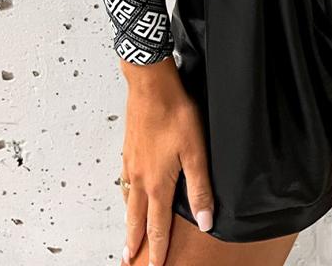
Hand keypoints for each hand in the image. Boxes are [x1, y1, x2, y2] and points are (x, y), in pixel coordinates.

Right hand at [120, 56, 213, 265]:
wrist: (150, 84)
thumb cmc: (174, 112)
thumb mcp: (195, 151)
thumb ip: (200, 187)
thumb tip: (206, 220)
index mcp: (157, 183)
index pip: (157, 226)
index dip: (157, 249)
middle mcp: (140, 177)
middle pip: (136, 219)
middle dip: (134, 242)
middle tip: (128, 260)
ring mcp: (131, 162)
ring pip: (129, 201)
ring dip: (129, 221)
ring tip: (129, 233)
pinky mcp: (129, 148)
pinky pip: (125, 181)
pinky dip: (127, 196)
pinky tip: (130, 191)